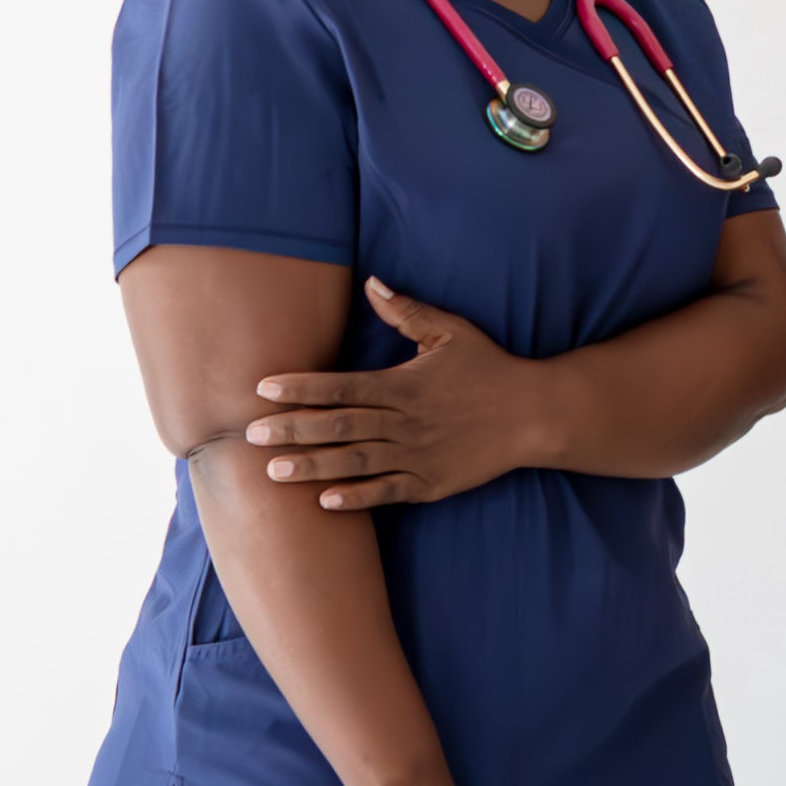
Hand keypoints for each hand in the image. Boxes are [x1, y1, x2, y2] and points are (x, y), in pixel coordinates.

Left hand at [248, 281, 543, 509]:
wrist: (535, 415)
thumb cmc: (490, 369)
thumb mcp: (451, 331)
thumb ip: (407, 312)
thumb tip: (372, 283)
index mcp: (404, 385)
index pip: (341, 385)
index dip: (301, 387)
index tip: (263, 388)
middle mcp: (406, 422)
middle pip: (339, 426)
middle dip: (293, 429)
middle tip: (250, 434)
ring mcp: (418, 456)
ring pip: (356, 463)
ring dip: (313, 467)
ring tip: (273, 471)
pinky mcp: (431, 483)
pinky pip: (388, 492)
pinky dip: (357, 497)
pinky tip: (325, 501)